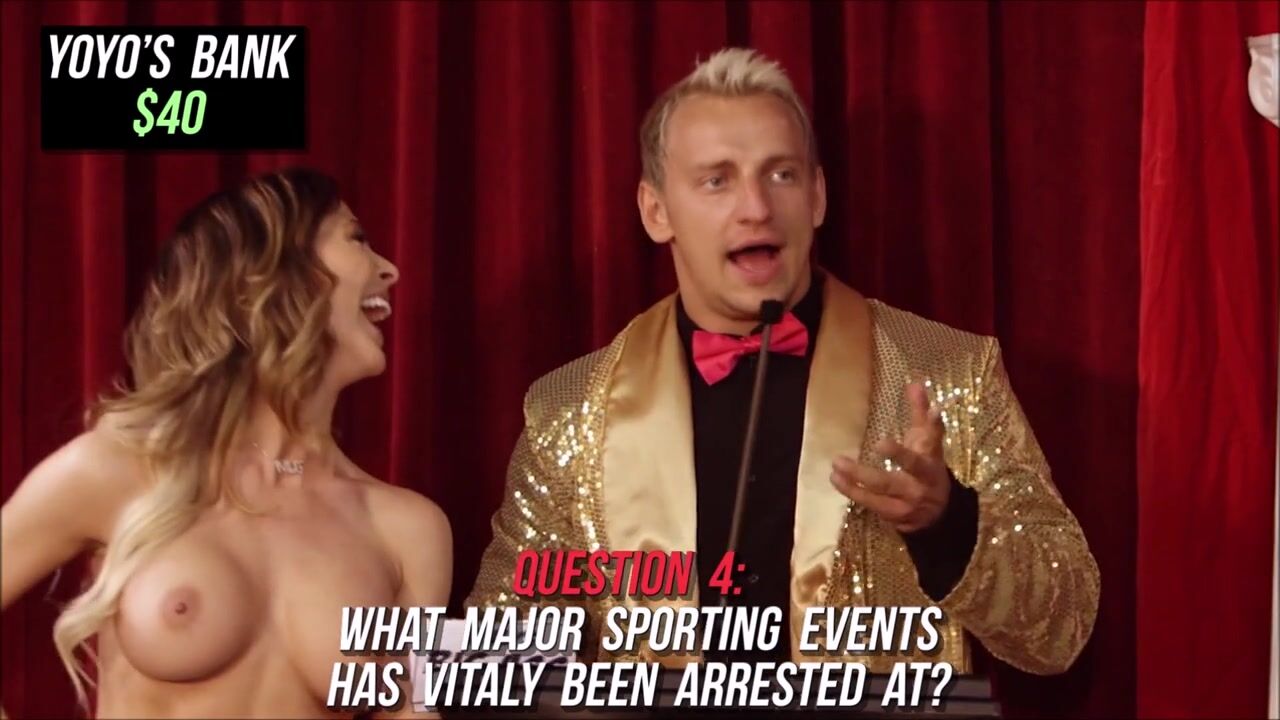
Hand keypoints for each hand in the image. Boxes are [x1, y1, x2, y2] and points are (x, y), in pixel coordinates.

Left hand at [830, 382, 950, 532]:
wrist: (939, 514)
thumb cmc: (927, 469)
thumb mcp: (927, 443)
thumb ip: (921, 414)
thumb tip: (915, 383)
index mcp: (931, 461)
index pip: (934, 442)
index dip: (934, 426)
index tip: (934, 410)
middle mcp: (921, 482)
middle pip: (910, 468)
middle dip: (896, 455)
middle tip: (879, 443)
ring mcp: (908, 501)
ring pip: (883, 489)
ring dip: (858, 479)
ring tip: (836, 466)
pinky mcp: (893, 516)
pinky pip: (871, 504)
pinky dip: (853, 492)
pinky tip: (837, 480)